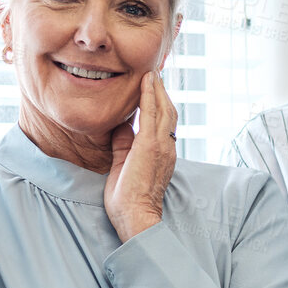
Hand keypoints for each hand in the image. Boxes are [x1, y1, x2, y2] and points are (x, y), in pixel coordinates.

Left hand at [105, 71, 177, 241]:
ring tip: (151, 71)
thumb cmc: (128, 199)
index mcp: (161, 153)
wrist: (136, 216)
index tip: (152, 87)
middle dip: (161, 91)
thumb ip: (123, 143)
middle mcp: (166, 147)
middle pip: (168, 112)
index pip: (163, 122)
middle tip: (154, 71)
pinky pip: (152, 114)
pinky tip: (146, 82)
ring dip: (157, 88)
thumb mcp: (123, 164)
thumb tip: (119, 125)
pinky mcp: (151, 145)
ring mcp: (161, 146)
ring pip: (164, 109)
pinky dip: (149, 96)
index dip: (159, 103)